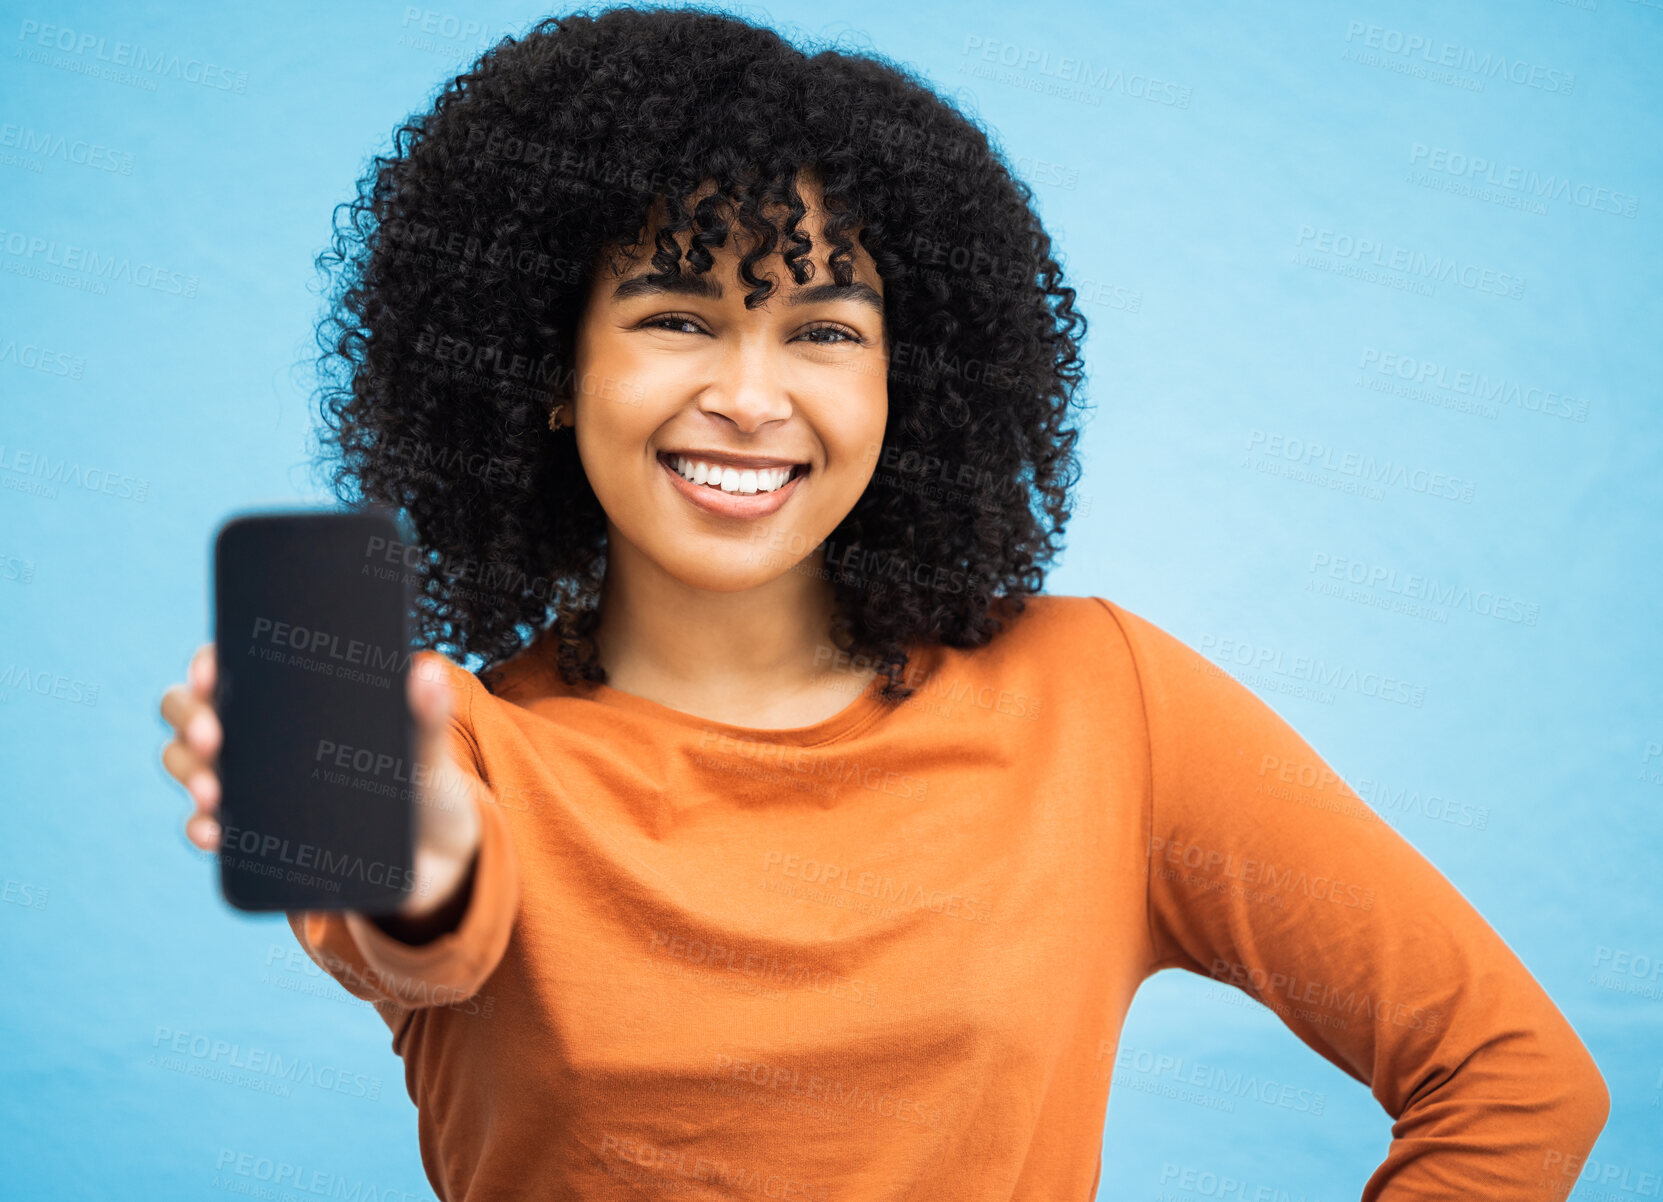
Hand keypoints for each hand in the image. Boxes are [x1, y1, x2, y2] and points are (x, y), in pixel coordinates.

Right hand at [158, 645, 482, 925]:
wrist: (433, 864)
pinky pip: (206, 825)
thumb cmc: (422, 791)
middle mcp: (260, 735)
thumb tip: (428, 672)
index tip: (212, 674)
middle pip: (193, 711)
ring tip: (214, 794)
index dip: (209, 663)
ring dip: (188, 774)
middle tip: (214, 738)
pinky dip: (199, 828)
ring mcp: (249, 784)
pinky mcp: (252, 834)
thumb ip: (428, 717)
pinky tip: (212, 834)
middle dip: (190, 719)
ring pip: (188, 764)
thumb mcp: (427, 757)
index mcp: (295, 700)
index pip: (235, 665)